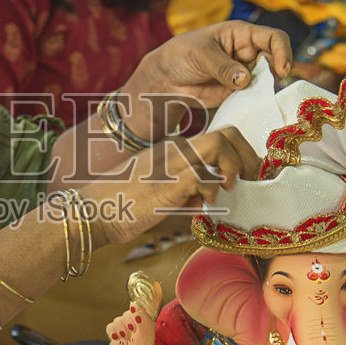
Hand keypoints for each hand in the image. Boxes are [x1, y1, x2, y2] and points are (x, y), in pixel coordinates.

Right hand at [85, 125, 260, 244]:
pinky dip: (212, 188)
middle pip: (227, 134)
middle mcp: (176, 149)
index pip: (220, 137)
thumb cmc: (124, 205)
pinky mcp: (167, 181)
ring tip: (230, 187)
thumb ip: (187, 189)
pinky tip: (204, 204)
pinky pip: (203, 174)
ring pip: (219, 144)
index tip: (249, 176)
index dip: (242, 154)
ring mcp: (171, 162)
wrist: (93, 210)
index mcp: (174, 149)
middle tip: (252, 181)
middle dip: (249, 157)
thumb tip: (207, 198)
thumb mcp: (162, 192)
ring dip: (234, 166)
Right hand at [107, 304, 155, 344]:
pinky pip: (110, 327)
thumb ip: (141, 313)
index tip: (139, 325)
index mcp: (141, 316)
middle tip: (134, 334)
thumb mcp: (146, 328)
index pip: (135, 307)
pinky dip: (115, 334)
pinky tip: (120, 339)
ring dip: (123, 331)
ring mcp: (121, 324)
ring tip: (128, 339)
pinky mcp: (113, 331)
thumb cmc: (144, 344)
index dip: (136, 316)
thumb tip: (132, 303)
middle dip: (130, 326)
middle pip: (126, 314)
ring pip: (117, 320)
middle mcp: (130, 318)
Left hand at [119, 22, 292, 135]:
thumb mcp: (201, 54)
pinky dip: (256, 102)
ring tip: (252, 97)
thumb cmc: (182, 54)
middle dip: (274, 74)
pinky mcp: (239, 92)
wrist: (166, 78)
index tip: (281, 70)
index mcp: (242, 34)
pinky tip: (249, 106)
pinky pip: (255, 96)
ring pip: (267, 81)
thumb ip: (223, 67)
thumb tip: (245, 79)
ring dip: (265, 90)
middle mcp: (248, 52)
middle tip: (263, 87)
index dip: (283, 51)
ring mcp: (245, 73)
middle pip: (275, 60)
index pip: (274, 38)